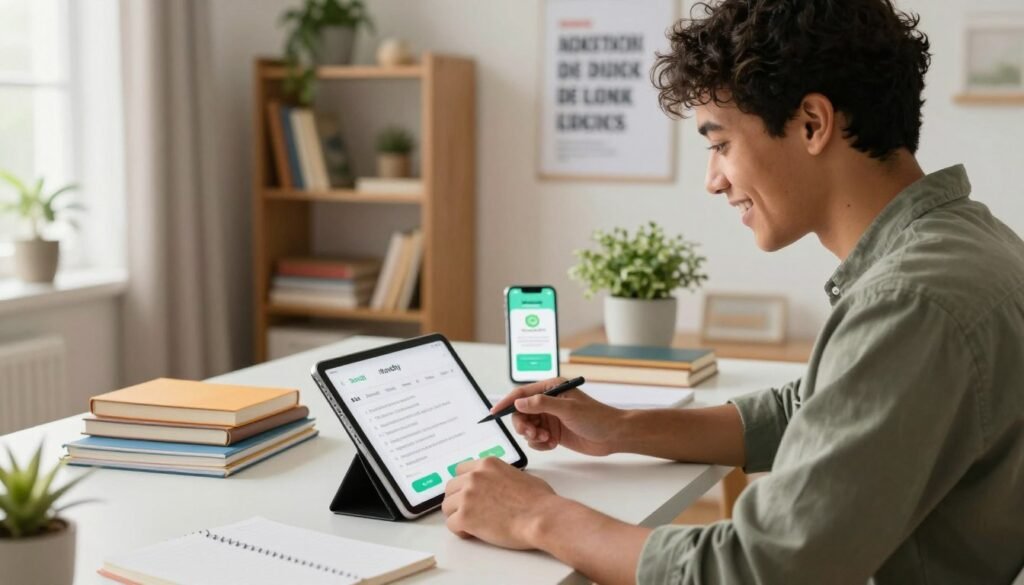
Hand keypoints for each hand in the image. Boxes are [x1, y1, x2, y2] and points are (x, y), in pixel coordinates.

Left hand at [442, 457, 561, 548]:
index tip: (468, 493)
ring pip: (447, 506)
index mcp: (487, 465)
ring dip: (457, 515)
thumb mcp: (519, 476)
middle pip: (450, 488)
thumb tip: (500, 485)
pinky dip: (460, 530)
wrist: (541, 517)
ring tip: (472, 524)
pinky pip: (451, 524)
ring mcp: (468, 496)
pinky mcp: (465, 516)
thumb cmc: (539, 500)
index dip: (463, 484)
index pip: (460, 470)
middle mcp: (474, 476)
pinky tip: (472, 533)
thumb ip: (501, 477)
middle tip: (469, 512)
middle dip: (457, 500)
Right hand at [490, 377, 624, 455]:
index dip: (506, 402)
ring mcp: (550, 418)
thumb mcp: (568, 408)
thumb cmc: (596, 417)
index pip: (522, 393)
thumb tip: (518, 403)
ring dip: (532, 435)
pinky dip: (539, 444)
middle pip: (521, 413)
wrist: (613, 436)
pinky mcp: (553, 432)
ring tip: (545, 440)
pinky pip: (536, 439)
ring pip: (527, 427)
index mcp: (551, 389)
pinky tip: (552, 444)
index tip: (494, 412)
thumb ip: (541, 404)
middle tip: (533, 434)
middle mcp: (548, 402)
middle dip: (523, 425)